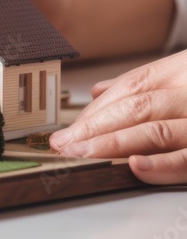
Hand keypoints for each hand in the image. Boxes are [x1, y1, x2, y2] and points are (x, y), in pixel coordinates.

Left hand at [50, 49, 186, 184]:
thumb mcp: (186, 80)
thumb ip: (146, 87)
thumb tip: (98, 92)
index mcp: (183, 72)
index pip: (132, 86)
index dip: (95, 109)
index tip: (68, 128)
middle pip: (136, 107)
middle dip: (93, 127)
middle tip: (63, 144)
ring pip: (154, 130)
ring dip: (111, 144)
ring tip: (80, 154)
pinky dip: (161, 164)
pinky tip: (133, 166)